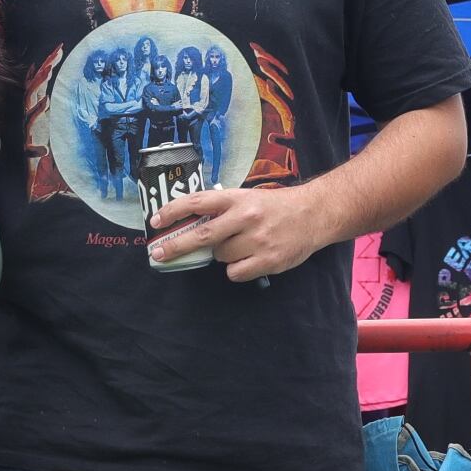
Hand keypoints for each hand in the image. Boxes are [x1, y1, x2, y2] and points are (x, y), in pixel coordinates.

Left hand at [146, 183, 336, 281]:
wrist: (314, 214)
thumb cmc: (276, 207)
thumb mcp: (248, 198)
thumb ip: (223, 208)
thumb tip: (189, 224)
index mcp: (238, 198)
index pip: (197, 202)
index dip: (173, 211)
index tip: (155, 222)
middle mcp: (245, 217)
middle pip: (201, 235)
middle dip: (176, 246)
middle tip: (158, 254)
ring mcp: (257, 240)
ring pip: (220, 256)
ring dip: (222, 255)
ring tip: (241, 245)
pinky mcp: (267, 260)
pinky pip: (235, 272)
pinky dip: (237, 268)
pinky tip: (250, 258)